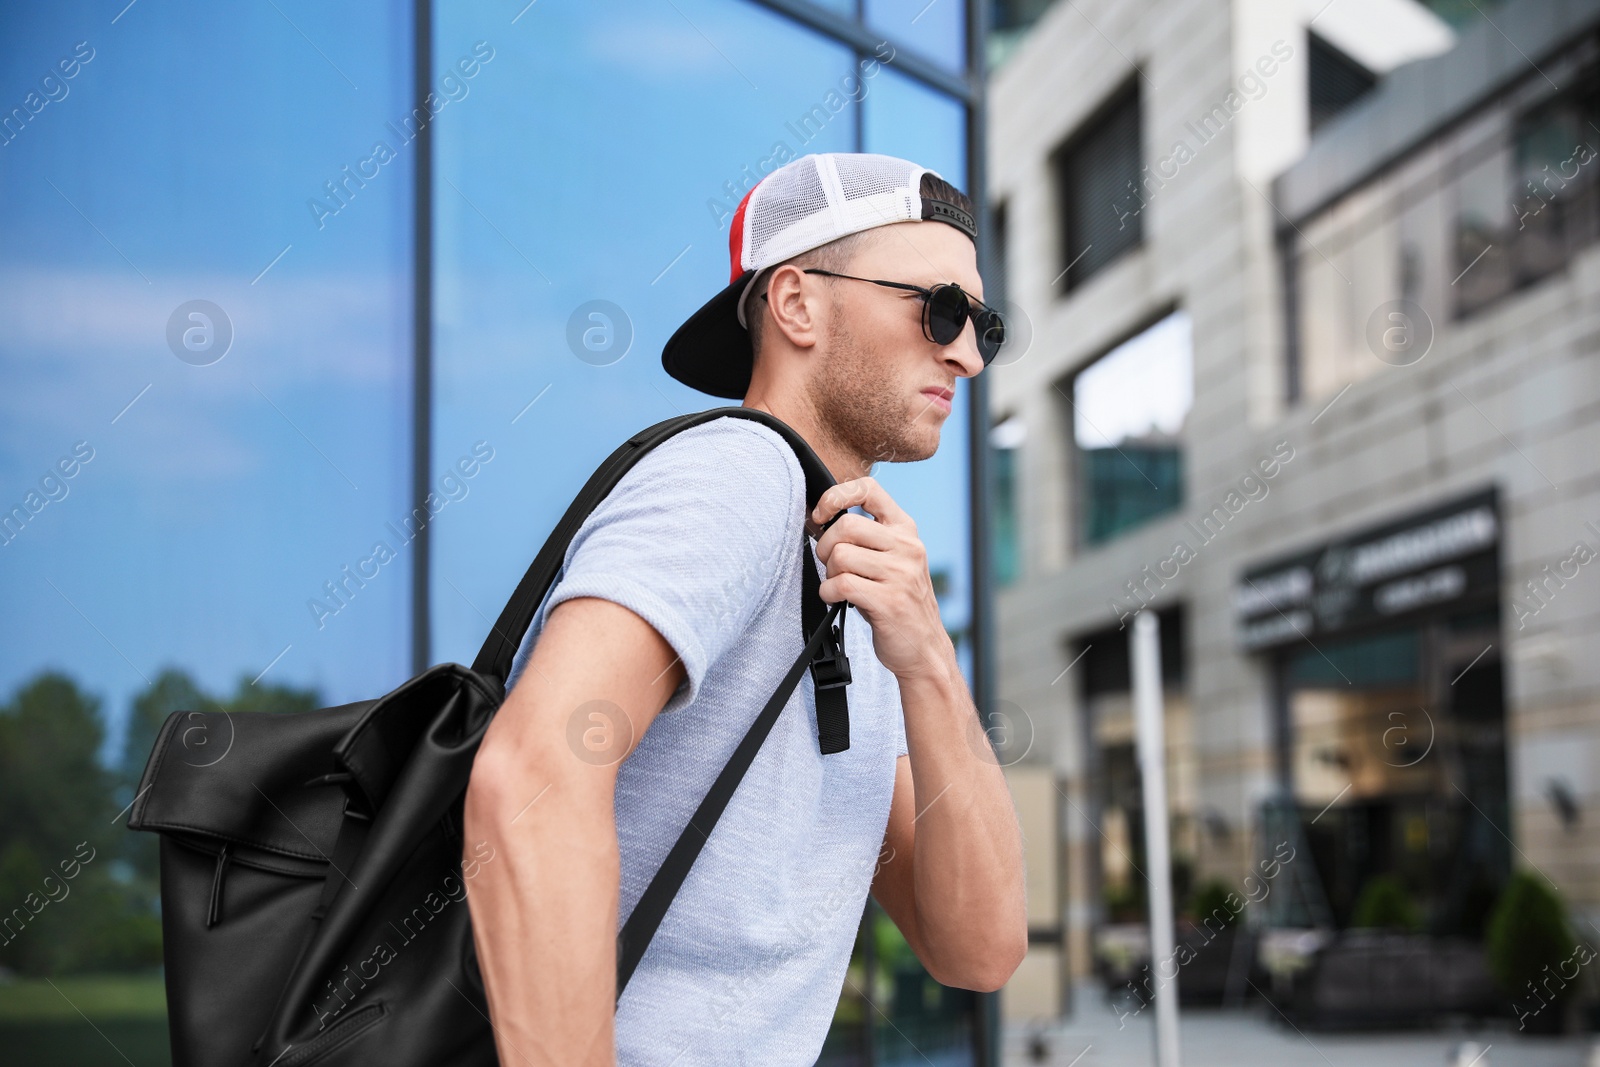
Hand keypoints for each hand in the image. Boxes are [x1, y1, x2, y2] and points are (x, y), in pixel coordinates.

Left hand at [808, 478, 951, 681]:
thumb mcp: (892, 560)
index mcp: (905, 530)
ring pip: (841, 556)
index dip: (836, 495)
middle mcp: (906, 547)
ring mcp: (900, 574)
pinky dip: (829, 593)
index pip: (869, 489)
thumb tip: (821, 519)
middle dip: (826, 547)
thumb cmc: (897, 602)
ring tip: (840, 586)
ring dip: (829, 574)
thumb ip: (867, 537)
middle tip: (831, 565)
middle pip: (846, 525)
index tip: (822, 514)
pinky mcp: (889, 601)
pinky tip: (838, 599)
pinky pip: (841, 585)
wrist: (924, 649)